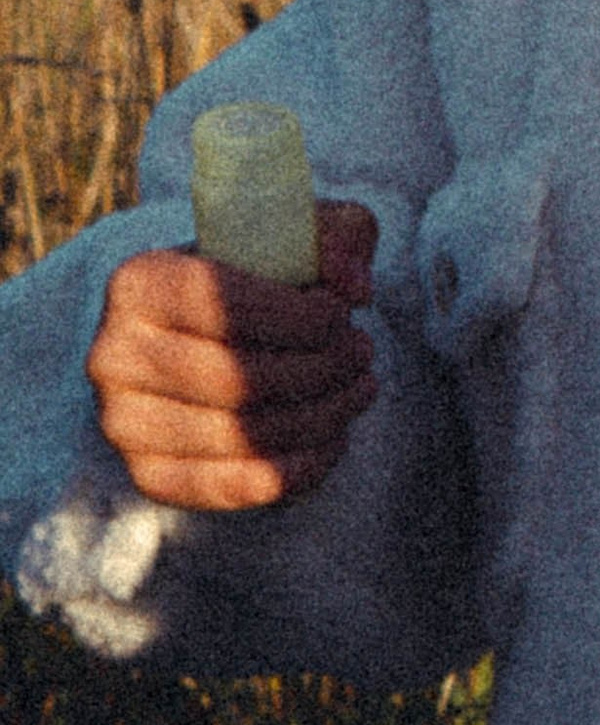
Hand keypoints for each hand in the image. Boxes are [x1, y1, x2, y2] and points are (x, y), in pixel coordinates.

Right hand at [88, 202, 377, 507]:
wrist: (206, 344)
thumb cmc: (257, 285)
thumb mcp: (297, 239)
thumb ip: (336, 237)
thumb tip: (354, 288)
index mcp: (137, 282)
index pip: (223, 305)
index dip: (302, 316)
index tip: (342, 313)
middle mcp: (113, 354)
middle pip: (238, 379)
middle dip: (323, 368)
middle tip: (362, 353)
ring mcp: (123, 422)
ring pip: (244, 435)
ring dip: (324, 416)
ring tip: (359, 389)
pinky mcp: (149, 476)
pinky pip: (236, 487)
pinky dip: (302, 467)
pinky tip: (334, 437)